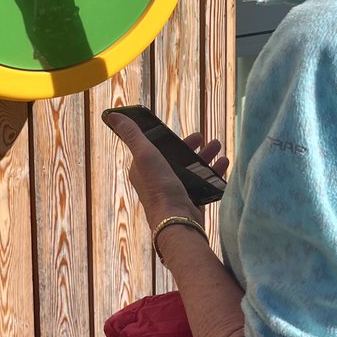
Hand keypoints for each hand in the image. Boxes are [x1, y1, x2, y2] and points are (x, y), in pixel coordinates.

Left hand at [104, 113, 228, 232]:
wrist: (177, 220)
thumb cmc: (159, 187)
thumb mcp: (145, 154)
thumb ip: (132, 135)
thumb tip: (113, 115)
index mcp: (143, 169)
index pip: (156, 148)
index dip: (170, 139)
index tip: (182, 130)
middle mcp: (157, 180)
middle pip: (176, 158)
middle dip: (192, 147)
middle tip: (205, 138)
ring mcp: (173, 191)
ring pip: (192, 169)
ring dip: (205, 156)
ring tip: (218, 147)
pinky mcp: (189, 201)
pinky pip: (202, 182)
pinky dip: (212, 172)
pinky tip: (223, 163)